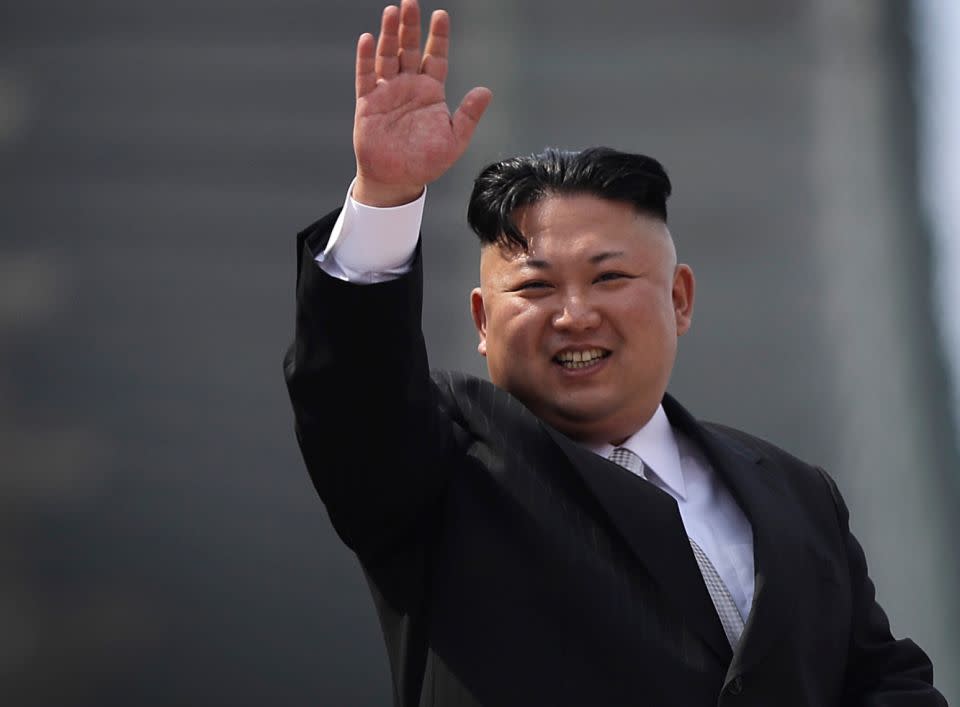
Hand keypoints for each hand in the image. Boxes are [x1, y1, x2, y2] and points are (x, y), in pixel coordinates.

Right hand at [352, 0, 492, 206]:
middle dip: (411, 26)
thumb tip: (486, 91)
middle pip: (411, 48)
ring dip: (389, 34)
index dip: (439, 36)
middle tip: (411, 2)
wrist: (397, 180)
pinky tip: (368, 39)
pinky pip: (365, 76)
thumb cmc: (426, 162)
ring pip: (388, 56)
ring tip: (392, 12)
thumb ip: (468, 115)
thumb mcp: (454, 141)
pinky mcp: (368, 102)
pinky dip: (366, 58)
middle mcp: (409, 86)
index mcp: (431, 92)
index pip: (436, 57)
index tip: (441, 15)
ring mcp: (387, 92)